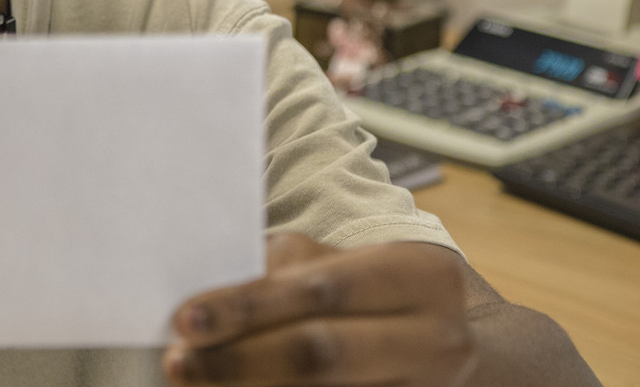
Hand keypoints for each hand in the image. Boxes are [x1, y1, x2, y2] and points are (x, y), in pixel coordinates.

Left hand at [164, 233, 476, 385]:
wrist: (460, 352)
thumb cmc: (381, 296)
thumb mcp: (352, 265)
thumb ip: (292, 270)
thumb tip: (213, 296)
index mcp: (419, 277)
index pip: (321, 288)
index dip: (249, 305)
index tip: (186, 317)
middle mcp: (435, 341)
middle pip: (321, 354)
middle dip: (239, 360)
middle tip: (179, 361)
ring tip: (195, 381)